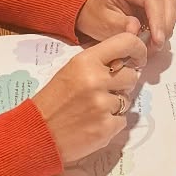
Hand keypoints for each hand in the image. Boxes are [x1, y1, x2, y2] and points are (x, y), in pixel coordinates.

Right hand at [32, 32, 146, 164]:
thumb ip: (98, 63)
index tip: (138, 58)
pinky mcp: (106, 128)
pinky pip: (122, 120)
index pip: (126, 43)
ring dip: (115, 105)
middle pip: (132, 76)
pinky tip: (93, 123)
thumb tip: (127, 59)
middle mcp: (96, 80)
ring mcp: (102, 105)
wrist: (36, 133)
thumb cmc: (53, 101)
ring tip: (92, 109)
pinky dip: (111, 123)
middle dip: (123, 84)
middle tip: (104, 91)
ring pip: (127, 100)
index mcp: (86, 61)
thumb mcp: (71, 71)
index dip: (138, 49)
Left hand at [75, 0, 175, 53]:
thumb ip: (120, 25)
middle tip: (155, 46)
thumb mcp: (104, 22)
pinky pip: (169, 13)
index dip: (158, 19)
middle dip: (165, 25)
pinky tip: (154, 39)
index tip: (157, 40)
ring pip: (171, 6)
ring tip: (153, 45)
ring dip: (166, 28)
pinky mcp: (158, 0)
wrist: (97, 13)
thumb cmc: (98, 14)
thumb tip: (136, 29)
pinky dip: (164, 28)